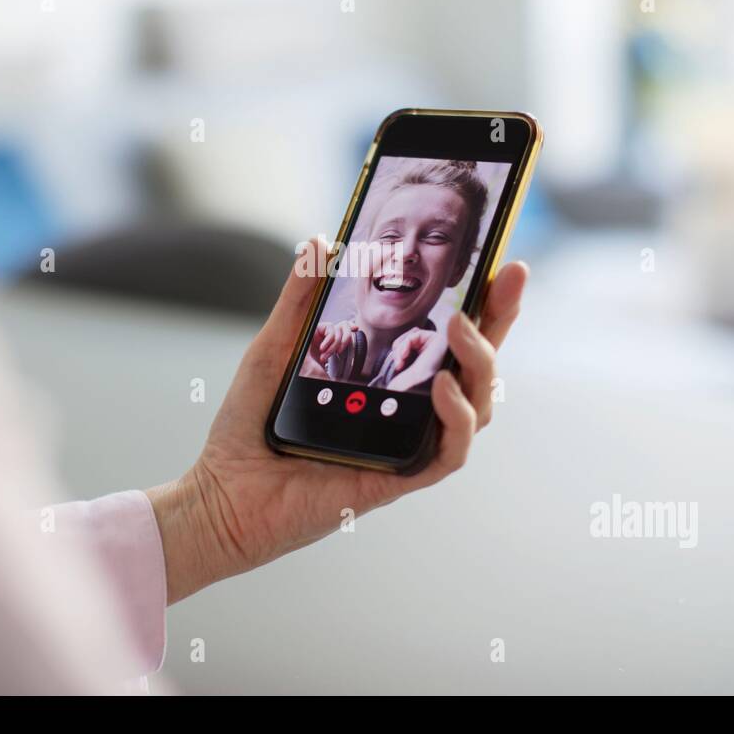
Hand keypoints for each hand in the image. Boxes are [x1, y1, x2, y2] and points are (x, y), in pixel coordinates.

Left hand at [146, 241, 528, 603]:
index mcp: (388, 378)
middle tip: (508, 278)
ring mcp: (408, 444)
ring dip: (479, 363)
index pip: (448, 337)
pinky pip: (449, 452)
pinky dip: (455, 418)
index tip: (502, 262)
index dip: (484, 302)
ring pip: (477, 407)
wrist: (225, 491)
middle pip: (477, 366)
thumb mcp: (275, 348)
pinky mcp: (400, 478)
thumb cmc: (250, 427)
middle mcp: (408, 411)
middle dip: (501, 319)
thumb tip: (321, 243)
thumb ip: (300, 300)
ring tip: (460, 327)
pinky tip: (440, 387)